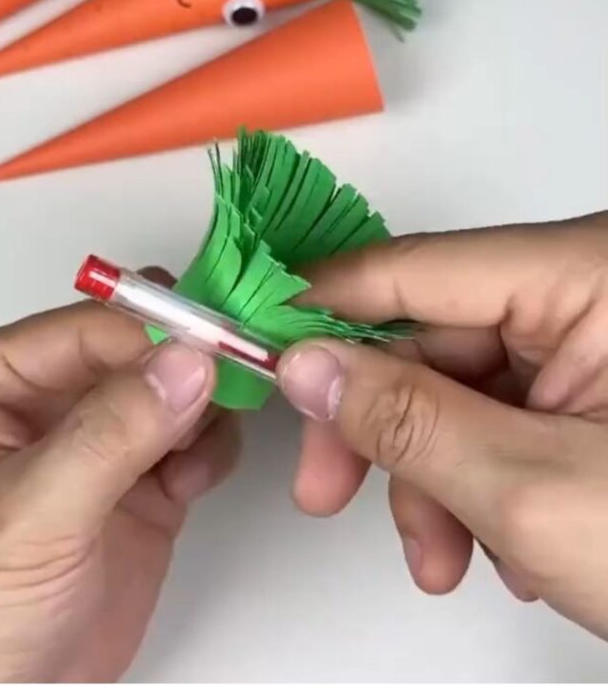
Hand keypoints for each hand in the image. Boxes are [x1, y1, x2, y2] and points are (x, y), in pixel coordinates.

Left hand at [0, 280, 238, 682]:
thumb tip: (184, 363)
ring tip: (199, 447)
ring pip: (176, 386)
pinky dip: (211, 448)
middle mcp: (53, 400)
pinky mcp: (143, 485)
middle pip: (140, 346)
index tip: (212, 343)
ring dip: (206, 404)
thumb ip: (107, 436)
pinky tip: (194, 479)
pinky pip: (196, 438)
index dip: (153, 330)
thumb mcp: (27, 516)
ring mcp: (102, 441)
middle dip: (191, 358)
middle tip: (235, 374)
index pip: (90, 328)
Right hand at [277, 212, 607, 638]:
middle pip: (434, 336)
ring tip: (446, 560)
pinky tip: (503, 547)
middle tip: (325, 494)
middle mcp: (590, 289)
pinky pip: (508, 414)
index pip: (417, 268)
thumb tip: (304, 363)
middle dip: (381, 428)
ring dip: (433, 475)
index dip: (324, 306)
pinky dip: (483, 480)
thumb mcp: (534, 490)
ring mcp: (599, 341)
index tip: (256, 341)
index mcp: (589, 273)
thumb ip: (406, 419)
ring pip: (465, 388)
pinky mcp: (602, 390)